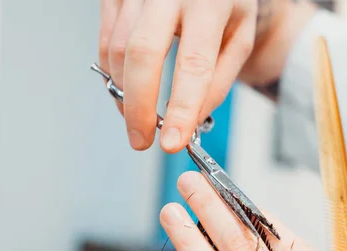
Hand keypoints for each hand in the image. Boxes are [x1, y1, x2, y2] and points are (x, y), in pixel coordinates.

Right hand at [98, 0, 282, 152]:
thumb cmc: (224, 1)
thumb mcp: (240, 36)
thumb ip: (218, 80)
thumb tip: (190, 119)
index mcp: (209, 3)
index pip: (193, 64)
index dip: (181, 108)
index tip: (173, 140)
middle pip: (143, 55)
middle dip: (138, 107)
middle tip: (142, 140)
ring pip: (118, 50)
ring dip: (125, 93)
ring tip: (139, 116)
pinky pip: (106, 41)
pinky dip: (113, 73)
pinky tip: (127, 89)